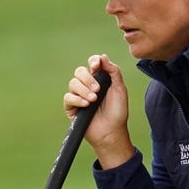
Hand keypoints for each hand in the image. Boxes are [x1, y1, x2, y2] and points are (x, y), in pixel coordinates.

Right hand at [64, 54, 134, 168]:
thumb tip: (103, 56)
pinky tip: (86, 105)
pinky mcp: (71, 108)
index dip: (93, 61)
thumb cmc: (117, 112)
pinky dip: (77, 99)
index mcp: (99, 79)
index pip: (92, 64)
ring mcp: (78, 96)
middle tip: (98, 89)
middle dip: (88, 78)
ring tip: (93, 100)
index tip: (96, 66)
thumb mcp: (120, 89)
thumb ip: (113, 71)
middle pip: (79, 71)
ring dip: (84, 90)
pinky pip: (68, 97)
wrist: (111, 131)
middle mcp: (87, 86)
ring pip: (73, 83)